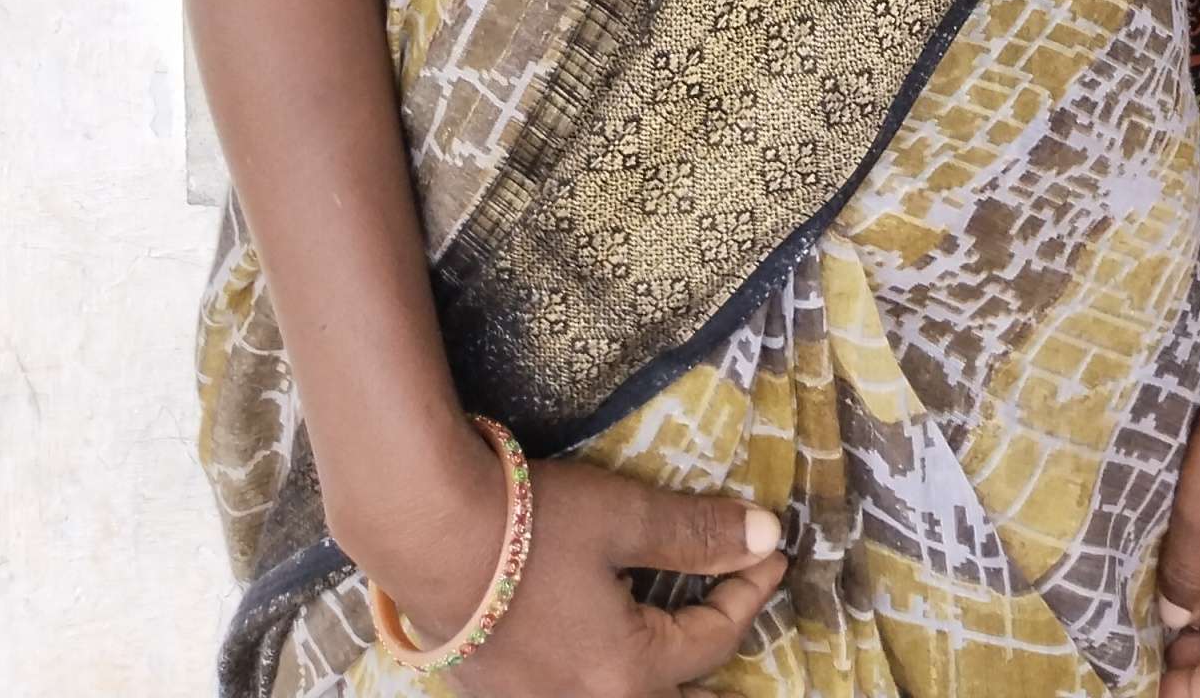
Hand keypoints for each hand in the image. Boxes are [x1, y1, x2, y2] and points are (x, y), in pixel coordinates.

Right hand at [348, 439, 788, 695]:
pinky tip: (610, 663)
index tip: (774, 555)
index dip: (750, 592)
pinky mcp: (502, 695)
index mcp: (627, 674)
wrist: (425, 532)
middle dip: (714, 677)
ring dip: (664, 687)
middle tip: (742, 643)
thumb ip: (697, 535)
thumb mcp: (625, 519)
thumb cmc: (531, 524)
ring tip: (686, 665)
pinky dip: (612, 686)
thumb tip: (768, 537)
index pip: (714, 640)